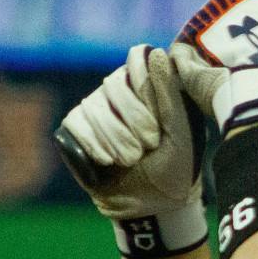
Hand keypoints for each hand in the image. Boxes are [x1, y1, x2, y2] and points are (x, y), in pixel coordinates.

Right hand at [56, 45, 209, 258]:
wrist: (154, 205)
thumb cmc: (176, 167)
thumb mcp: (181, 131)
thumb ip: (169, 93)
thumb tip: (156, 53)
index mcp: (150, 86)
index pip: (137, 61)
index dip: (147, 89)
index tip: (160, 121)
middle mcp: (121, 91)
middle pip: (115, 83)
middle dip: (135, 120)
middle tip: (150, 146)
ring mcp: (97, 107)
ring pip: (95, 104)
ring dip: (117, 137)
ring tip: (132, 158)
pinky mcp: (76, 127)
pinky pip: (76, 121)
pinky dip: (94, 143)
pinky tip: (109, 160)